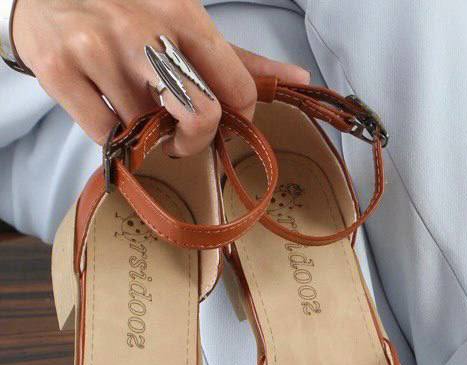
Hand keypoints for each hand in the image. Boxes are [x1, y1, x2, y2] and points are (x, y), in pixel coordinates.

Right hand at [12, 0, 309, 155]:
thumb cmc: (125, 11)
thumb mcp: (183, 21)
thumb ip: (237, 58)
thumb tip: (299, 79)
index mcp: (183, 15)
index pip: (237, 88)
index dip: (236, 118)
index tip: (221, 122)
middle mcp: (142, 29)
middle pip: (199, 116)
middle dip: (193, 141)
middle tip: (178, 138)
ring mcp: (98, 49)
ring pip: (145, 130)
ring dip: (144, 134)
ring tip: (132, 110)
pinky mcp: (60, 71)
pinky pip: (104, 136)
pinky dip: (109, 136)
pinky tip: (104, 109)